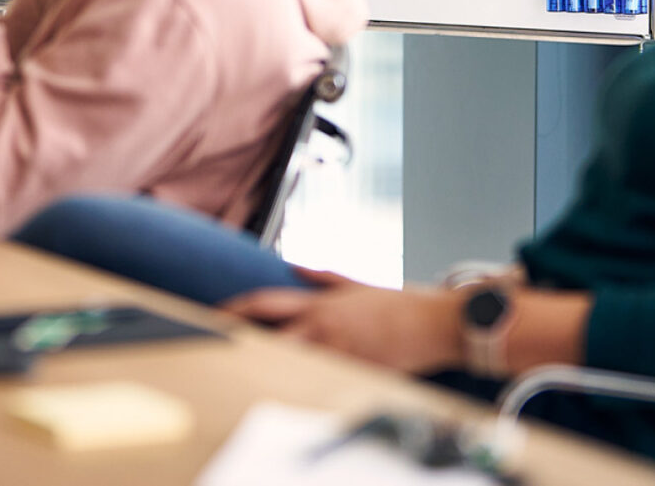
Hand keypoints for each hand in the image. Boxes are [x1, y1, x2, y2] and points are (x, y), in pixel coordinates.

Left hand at [224, 268, 465, 374]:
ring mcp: (337, 352)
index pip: (267, 302)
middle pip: (269, 336)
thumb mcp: (358, 285)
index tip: (216, 314)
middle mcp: (324, 326)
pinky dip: (302, 384)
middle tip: (217, 347)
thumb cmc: (401, 306)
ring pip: (290, 362)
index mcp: (321, 303)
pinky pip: (321, 381)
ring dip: (267, 365)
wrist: (437, 324)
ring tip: (241, 370)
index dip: (237, 309)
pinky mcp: (354, 373)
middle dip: (242, 343)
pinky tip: (287, 390)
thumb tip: (293, 265)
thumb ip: (323, 277)